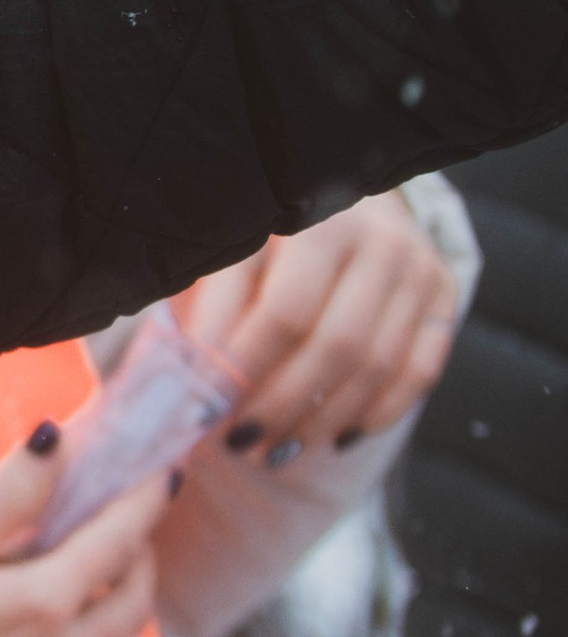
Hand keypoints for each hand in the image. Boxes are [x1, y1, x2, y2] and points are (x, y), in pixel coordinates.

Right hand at [0, 434, 167, 636]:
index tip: (161, 477)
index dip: (144, 503)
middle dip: (138, 559)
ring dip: (114, 615)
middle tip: (120, 531)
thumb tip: (58, 441)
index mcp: (44, 602)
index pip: (120, 541)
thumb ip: (11, 492)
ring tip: (82, 588)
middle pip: (136, 603)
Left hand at [176, 193, 459, 467]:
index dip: (246, 369)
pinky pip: (418, 373)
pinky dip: (375, 415)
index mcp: (320, 220)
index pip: (286, 312)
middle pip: (337, 346)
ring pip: (377, 367)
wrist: (343, 186)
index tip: (207, 410)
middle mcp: (381, 242)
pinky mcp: (444, 296)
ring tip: (272, 449)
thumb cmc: (269, 228)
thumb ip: (216, 306)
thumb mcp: (233, 249)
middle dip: (282, 406)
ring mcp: (420, 269)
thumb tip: (193, 380)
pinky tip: (330, 437)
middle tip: (239, 441)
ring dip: (321, 421)